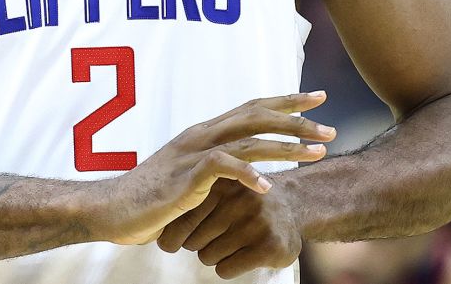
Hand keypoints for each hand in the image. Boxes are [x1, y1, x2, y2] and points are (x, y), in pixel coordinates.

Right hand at [94, 92, 334, 245]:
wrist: (113, 208)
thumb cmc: (151, 197)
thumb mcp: (190, 177)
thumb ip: (216, 169)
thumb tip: (245, 172)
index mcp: (204, 132)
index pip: (251, 107)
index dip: (286, 101)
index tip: (317, 100)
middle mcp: (201, 135)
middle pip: (256, 116)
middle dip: (296, 118)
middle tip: (329, 124)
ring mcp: (193, 153)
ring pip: (249, 140)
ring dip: (287, 145)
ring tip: (317, 152)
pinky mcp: (186, 176)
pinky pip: (224, 168)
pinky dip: (249, 175)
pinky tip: (270, 187)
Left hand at [157, 176, 301, 278]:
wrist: (293, 205)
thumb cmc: (245, 200)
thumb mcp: (221, 186)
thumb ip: (191, 198)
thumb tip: (157, 233)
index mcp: (222, 181)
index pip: (182, 216)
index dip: (177, 232)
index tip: (182, 236)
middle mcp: (239, 198)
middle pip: (192, 239)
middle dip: (198, 243)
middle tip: (215, 235)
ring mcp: (256, 222)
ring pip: (207, 256)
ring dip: (213, 255)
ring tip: (230, 241)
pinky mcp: (269, 246)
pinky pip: (225, 269)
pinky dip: (227, 266)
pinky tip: (241, 253)